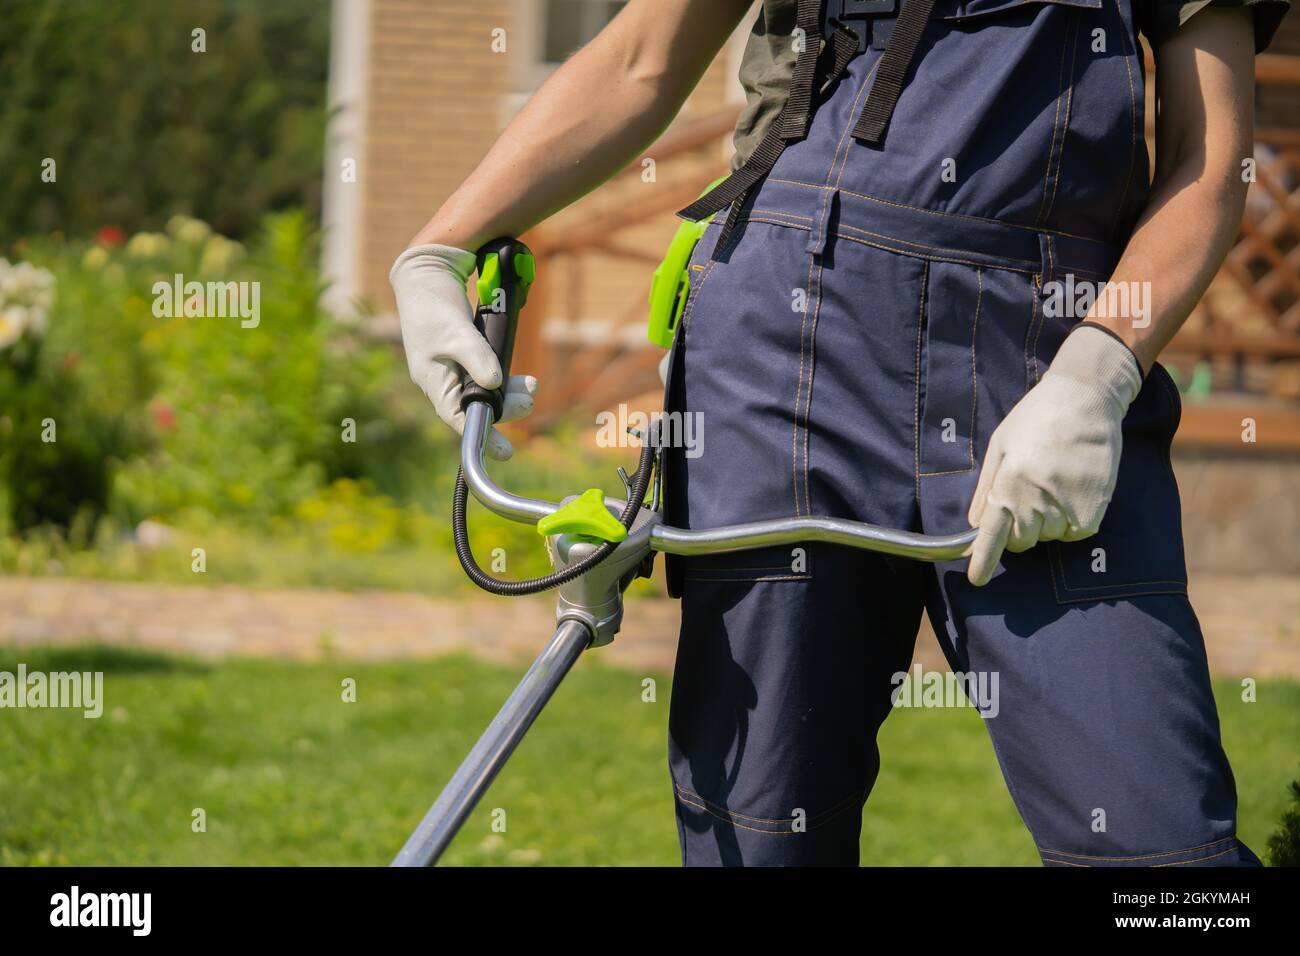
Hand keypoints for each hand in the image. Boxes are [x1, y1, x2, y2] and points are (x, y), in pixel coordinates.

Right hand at [390, 243, 537, 459]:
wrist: (427, 275)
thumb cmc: (434, 306)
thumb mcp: (456, 333)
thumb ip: (477, 358)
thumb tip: (495, 384)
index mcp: (434, 381)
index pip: (458, 418)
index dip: (481, 437)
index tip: (505, 452)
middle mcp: (444, 380)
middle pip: (478, 407)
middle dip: (506, 406)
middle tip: (529, 397)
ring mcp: (454, 370)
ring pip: (486, 392)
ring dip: (509, 391)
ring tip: (531, 384)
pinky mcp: (466, 357)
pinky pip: (488, 375)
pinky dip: (505, 377)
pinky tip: (520, 376)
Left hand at [966, 325, 1142, 585]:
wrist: (1086, 399)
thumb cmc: (1036, 419)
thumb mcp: (1000, 446)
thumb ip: (986, 489)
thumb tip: (975, 526)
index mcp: (1009, 482)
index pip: (992, 533)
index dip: (983, 559)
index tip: (977, 579)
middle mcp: (1038, 499)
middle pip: (1020, 541)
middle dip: (1018, 528)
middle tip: (1027, 495)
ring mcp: (1068, 507)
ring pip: (1048, 537)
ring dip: (1046, 522)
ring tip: (1054, 482)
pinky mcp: (1094, 511)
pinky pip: (1074, 533)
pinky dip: (1071, 521)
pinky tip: (1072, 490)